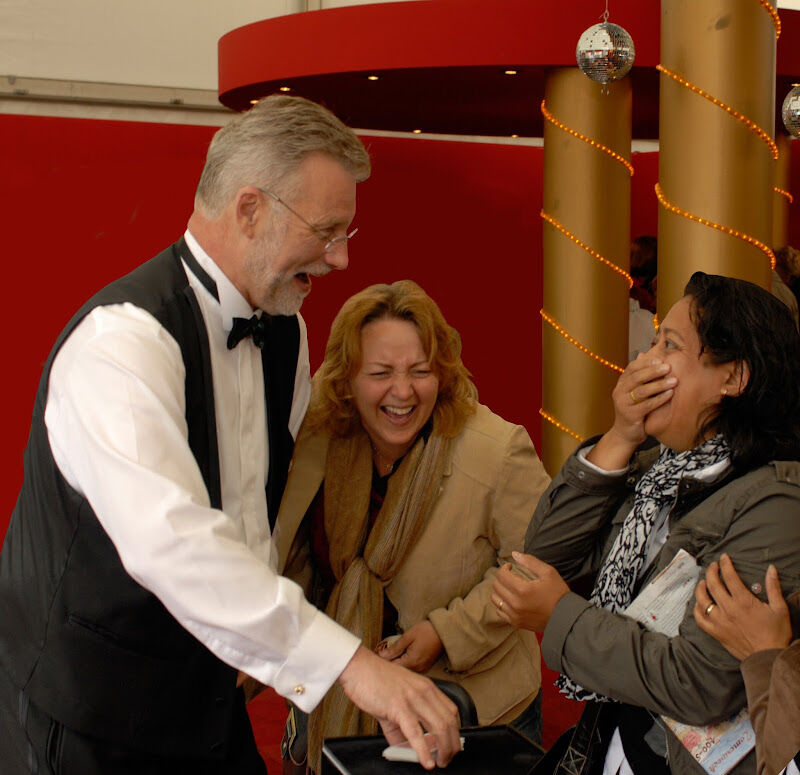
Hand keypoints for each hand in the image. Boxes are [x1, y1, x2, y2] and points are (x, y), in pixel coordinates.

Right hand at [338, 645, 460, 769]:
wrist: (358, 667)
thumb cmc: (375, 680)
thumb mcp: (396, 700)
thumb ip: (402, 725)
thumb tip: (407, 748)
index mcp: (426, 687)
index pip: (450, 711)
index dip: (454, 731)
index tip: (451, 744)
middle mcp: (423, 691)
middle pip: (449, 722)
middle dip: (452, 745)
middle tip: (447, 759)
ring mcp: (412, 699)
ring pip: (439, 728)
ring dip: (443, 750)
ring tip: (439, 763)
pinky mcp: (398, 707)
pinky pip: (415, 733)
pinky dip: (423, 751)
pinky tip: (426, 762)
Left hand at [378, 621, 443, 672]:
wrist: (445, 632)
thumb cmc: (427, 631)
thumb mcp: (408, 636)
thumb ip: (395, 648)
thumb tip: (382, 655)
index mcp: (412, 662)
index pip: (392, 668)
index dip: (383, 662)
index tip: (376, 656)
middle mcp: (418, 669)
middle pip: (398, 672)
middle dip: (389, 664)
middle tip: (381, 655)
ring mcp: (423, 670)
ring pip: (405, 671)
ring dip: (397, 664)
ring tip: (390, 655)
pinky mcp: (425, 667)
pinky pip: (412, 670)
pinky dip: (405, 664)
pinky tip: (401, 657)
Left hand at [491, 552, 569, 632]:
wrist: (566, 618)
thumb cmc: (558, 594)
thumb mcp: (548, 573)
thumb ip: (530, 562)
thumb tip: (514, 554)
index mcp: (522, 590)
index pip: (501, 575)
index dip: (504, 568)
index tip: (511, 567)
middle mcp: (515, 603)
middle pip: (496, 586)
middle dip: (502, 578)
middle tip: (512, 576)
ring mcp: (514, 615)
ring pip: (495, 599)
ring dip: (500, 590)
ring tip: (511, 588)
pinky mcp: (516, 623)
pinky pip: (499, 611)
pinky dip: (502, 603)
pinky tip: (511, 599)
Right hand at [588, 356, 675, 470]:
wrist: (626, 434)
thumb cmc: (635, 410)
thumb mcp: (636, 392)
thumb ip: (641, 377)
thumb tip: (645, 354)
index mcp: (621, 383)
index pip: (631, 368)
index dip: (646, 363)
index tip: (660, 359)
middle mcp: (619, 391)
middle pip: (636, 377)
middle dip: (654, 371)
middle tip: (669, 367)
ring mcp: (623, 403)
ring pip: (641, 390)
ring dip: (659, 385)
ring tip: (674, 381)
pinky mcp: (630, 415)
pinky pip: (647, 405)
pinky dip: (660, 399)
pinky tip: (670, 394)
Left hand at [693, 554, 792, 660]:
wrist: (769, 658)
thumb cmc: (777, 634)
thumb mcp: (780, 609)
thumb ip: (773, 587)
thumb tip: (771, 568)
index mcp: (743, 602)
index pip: (729, 577)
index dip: (725, 564)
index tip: (724, 558)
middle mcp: (728, 609)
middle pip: (713, 584)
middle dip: (712, 571)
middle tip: (713, 566)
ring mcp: (719, 621)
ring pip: (702, 600)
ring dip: (701, 587)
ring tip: (704, 581)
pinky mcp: (715, 632)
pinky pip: (699, 619)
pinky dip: (696, 609)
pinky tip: (699, 603)